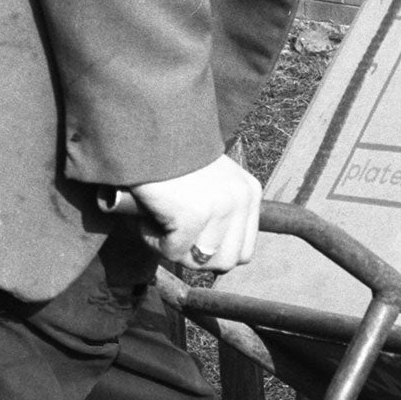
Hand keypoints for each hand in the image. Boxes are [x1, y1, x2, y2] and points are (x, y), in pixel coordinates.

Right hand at [128, 154, 261, 271]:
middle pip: (226, 262)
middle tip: (174, 232)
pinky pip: (174, 252)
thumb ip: (219, 217)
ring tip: (161, 221)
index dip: (214, 253)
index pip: (244, 251)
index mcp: (250, 193)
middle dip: (195, 256)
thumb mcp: (210, 185)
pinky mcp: (195, 214)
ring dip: (173, 248)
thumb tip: (209, 259)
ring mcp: (221, 206)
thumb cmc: (171, 163)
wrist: (150, 136)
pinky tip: (150, 218)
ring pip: (200, 261)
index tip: (192, 237)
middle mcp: (242, 200)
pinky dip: (154, 242)